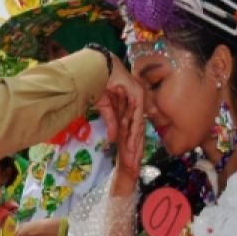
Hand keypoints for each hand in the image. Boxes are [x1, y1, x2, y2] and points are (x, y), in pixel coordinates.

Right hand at [94, 57, 144, 194]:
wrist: (97, 68)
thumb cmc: (99, 84)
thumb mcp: (106, 108)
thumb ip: (111, 123)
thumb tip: (114, 140)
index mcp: (130, 105)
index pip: (133, 128)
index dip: (131, 144)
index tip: (129, 159)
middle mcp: (137, 103)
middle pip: (137, 131)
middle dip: (134, 150)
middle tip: (133, 167)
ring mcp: (139, 99)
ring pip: (138, 128)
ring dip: (134, 145)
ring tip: (133, 160)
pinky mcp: (138, 96)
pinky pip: (136, 119)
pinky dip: (133, 133)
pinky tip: (132, 145)